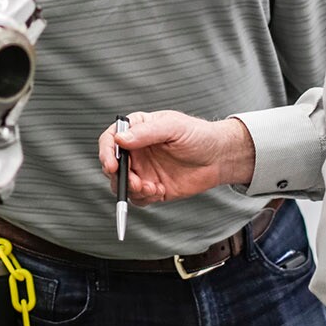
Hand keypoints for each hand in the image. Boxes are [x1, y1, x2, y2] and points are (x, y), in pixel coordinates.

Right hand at [96, 111, 256, 205]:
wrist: (219, 158)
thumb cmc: (198, 135)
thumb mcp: (173, 127)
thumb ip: (147, 132)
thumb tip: (120, 140)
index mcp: (137, 130)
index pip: (110, 140)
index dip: (106, 153)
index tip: (112, 165)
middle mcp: (136, 151)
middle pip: (113, 166)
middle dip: (120, 177)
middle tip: (137, 182)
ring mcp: (143, 170)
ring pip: (123, 185)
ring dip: (132, 190)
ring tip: (152, 188)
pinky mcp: (152, 188)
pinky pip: (138, 198)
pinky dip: (144, 198)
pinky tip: (161, 191)